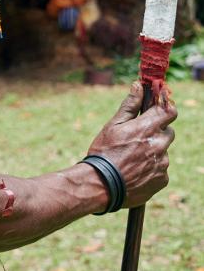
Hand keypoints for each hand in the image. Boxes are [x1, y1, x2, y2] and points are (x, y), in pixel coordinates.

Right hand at [87, 82, 176, 207]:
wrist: (101, 185)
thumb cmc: (104, 152)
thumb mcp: (113, 125)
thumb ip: (130, 105)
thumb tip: (138, 85)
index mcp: (148, 128)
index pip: (170, 111)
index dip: (166, 109)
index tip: (159, 109)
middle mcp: (159, 145)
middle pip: (168, 132)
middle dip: (157, 132)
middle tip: (138, 138)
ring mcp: (162, 164)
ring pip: (163, 152)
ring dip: (152, 152)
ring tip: (131, 159)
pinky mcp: (162, 180)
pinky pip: (160, 170)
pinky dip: (151, 169)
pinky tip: (134, 172)